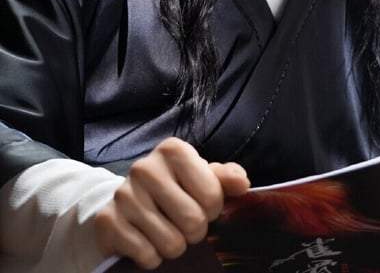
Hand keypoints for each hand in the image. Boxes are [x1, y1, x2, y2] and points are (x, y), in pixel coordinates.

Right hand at [94, 137, 249, 269]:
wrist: (125, 202)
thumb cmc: (172, 186)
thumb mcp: (199, 175)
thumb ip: (224, 178)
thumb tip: (243, 184)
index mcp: (173, 150)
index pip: (212, 195)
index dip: (212, 209)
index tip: (202, 205)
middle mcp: (145, 167)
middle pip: (193, 221)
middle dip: (195, 231)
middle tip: (184, 223)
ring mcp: (124, 194)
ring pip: (171, 243)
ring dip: (175, 246)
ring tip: (167, 231)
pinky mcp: (108, 221)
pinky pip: (147, 256)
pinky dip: (153, 257)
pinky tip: (147, 241)